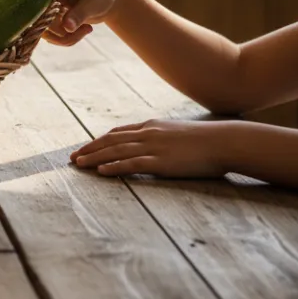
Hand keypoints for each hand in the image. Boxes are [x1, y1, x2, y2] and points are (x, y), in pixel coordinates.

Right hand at [44, 0, 127, 45]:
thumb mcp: (92, 2)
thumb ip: (79, 14)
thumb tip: (67, 27)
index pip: (42, 11)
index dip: (53, 25)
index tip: (72, 28)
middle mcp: (46, 1)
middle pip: (43, 25)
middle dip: (64, 35)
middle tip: (87, 30)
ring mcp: (49, 12)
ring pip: (48, 34)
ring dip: (67, 39)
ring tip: (87, 30)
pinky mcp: (54, 22)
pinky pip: (54, 37)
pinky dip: (68, 39)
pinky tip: (84, 30)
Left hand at [71, 119, 235, 178]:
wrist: (224, 141)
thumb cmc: (208, 140)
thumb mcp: (181, 133)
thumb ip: (165, 137)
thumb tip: (158, 145)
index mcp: (152, 126)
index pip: (119, 132)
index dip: (100, 140)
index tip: (87, 147)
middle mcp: (147, 134)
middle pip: (110, 140)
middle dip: (89, 149)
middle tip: (72, 157)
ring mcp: (153, 147)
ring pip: (115, 151)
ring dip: (93, 158)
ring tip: (78, 164)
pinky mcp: (160, 162)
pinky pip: (130, 164)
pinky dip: (113, 167)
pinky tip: (100, 172)